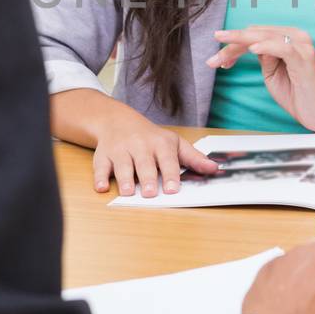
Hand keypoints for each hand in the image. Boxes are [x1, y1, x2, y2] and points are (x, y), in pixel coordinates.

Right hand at [92, 111, 218, 196]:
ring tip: (129, 193)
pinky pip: (100, 166)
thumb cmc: (150, 137)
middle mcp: (140, 146)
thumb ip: (193, 158)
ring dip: (125, 179)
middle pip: (144, 164)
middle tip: (151, 193)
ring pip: (122, 165)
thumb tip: (215, 169)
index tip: (173, 189)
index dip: (171, 175)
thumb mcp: (174, 143)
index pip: (167, 160)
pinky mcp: (103, 155)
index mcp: (160, 144)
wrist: (117, 120)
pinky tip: (101, 187)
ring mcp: (120, 150)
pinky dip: (99, 177)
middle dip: (147, 178)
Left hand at [207, 26, 314, 131]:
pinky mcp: (305, 57)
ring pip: (265, 35)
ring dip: (240, 44)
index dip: (233, 45)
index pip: (255, 34)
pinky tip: (250, 49)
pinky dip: (265, 46)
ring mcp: (301, 45)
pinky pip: (282, 46)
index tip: (217, 60)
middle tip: (211, 60)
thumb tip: (248, 46)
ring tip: (222, 56)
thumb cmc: (298, 95)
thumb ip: (263, 57)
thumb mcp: (273, 73)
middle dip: (231, 44)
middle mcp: (296, 36)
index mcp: (288, 37)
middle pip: (256, 32)